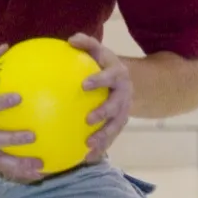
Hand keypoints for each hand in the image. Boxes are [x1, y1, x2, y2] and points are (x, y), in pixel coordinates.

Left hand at [69, 33, 132, 162]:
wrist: (127, 82)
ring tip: (89, 146)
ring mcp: (124, 112)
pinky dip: (101, 149)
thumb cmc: (104, 65)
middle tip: (88, 119)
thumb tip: (71, 39)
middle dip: (104, 113)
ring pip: (116, 127)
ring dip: (104, 137)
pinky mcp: (119, 126)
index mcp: (118, 76)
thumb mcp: (99, 52)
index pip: (110, 77)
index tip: (84, 85)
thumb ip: (87, 44)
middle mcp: (124, 95)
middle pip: (116, 106)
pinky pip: (111, 139)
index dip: (99, 80)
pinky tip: (85, 158)